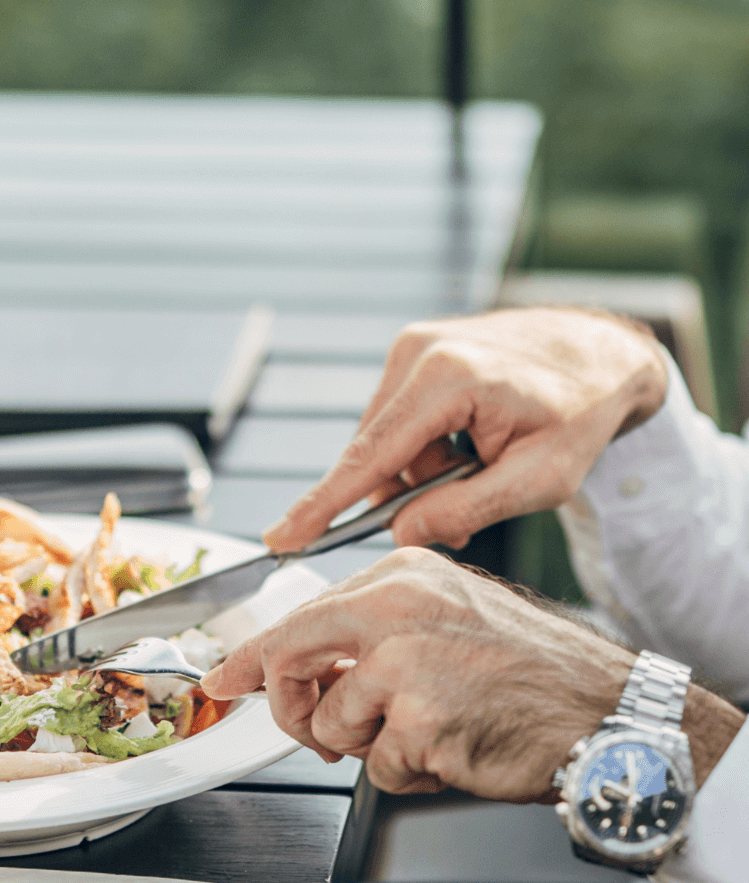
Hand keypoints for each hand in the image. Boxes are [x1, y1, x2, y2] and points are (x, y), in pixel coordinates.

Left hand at [203, 546, 634, 798]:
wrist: (606, 715)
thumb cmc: (532, 676)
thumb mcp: (446, 623)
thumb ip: (376, 634)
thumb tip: (306, 668)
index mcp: (402, 575)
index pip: (300, 612)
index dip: (255, 656)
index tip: (226, 678)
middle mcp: (396, 606)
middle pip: (291, 657)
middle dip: (293, 707)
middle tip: (320, 730)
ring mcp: (405, 660)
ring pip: (331, 723)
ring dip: (371, 746)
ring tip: (431, 731)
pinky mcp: (419, 717)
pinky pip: (379, 766)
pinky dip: (410, 774)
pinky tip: (455, 750)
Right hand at [265, 307, 668, 552]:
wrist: (602, 355)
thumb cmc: (581, 415)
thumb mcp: (539, 480)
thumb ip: (465, 510)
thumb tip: (399, 535)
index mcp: (449, 379)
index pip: (371, 456)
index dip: (324, 503)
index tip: (281, 537)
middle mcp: (418, 351)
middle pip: (377, 452)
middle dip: (407, 492)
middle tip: (469, 501)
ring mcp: (412, 344)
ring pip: (386, 440)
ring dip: (421, 469)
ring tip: (483, 461)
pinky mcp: (414, 349)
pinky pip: (398, 420)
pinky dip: (425, 447)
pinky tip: (469, 443)